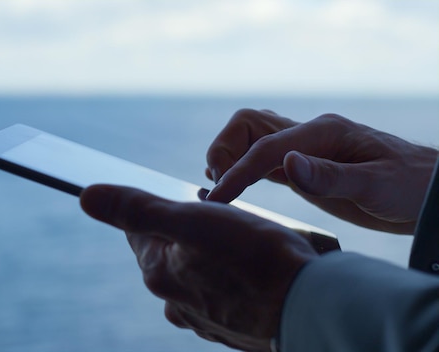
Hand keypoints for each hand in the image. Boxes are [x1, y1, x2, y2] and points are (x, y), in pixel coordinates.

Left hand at [80, 185, 317, 350]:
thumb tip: (86, 197)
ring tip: (242, 247)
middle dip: (189, 234)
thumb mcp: (190, 220)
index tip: (184, 202)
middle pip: (170, 254)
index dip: (159, 209)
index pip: (138, 231)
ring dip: (212, 259)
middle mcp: (176, 303)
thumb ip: (137, 209)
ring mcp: (205, 320)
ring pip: (197, 276)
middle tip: (223, 223)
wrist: (309, 307)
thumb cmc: (253, 256)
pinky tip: (252, 276)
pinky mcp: (234, 329)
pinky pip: (223, 297)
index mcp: (158, 273)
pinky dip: (231, 283)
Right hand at [206, 109, 437, 233]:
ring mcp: (304, 149)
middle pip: (247, 126)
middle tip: (219, 188)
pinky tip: (233, 188)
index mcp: (324, 132)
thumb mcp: (376, 185)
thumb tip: (286, 164)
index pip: (265, 147)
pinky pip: (262, 160)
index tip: (217, 197)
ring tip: (221, 191)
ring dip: (229, 158)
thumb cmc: (411, 187)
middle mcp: (308, 134)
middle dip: (224, 152)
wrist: (428, 194)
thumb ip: (330, 176)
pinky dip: (241, 170)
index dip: (236, 171)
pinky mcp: (303, 166)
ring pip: (250, 139)